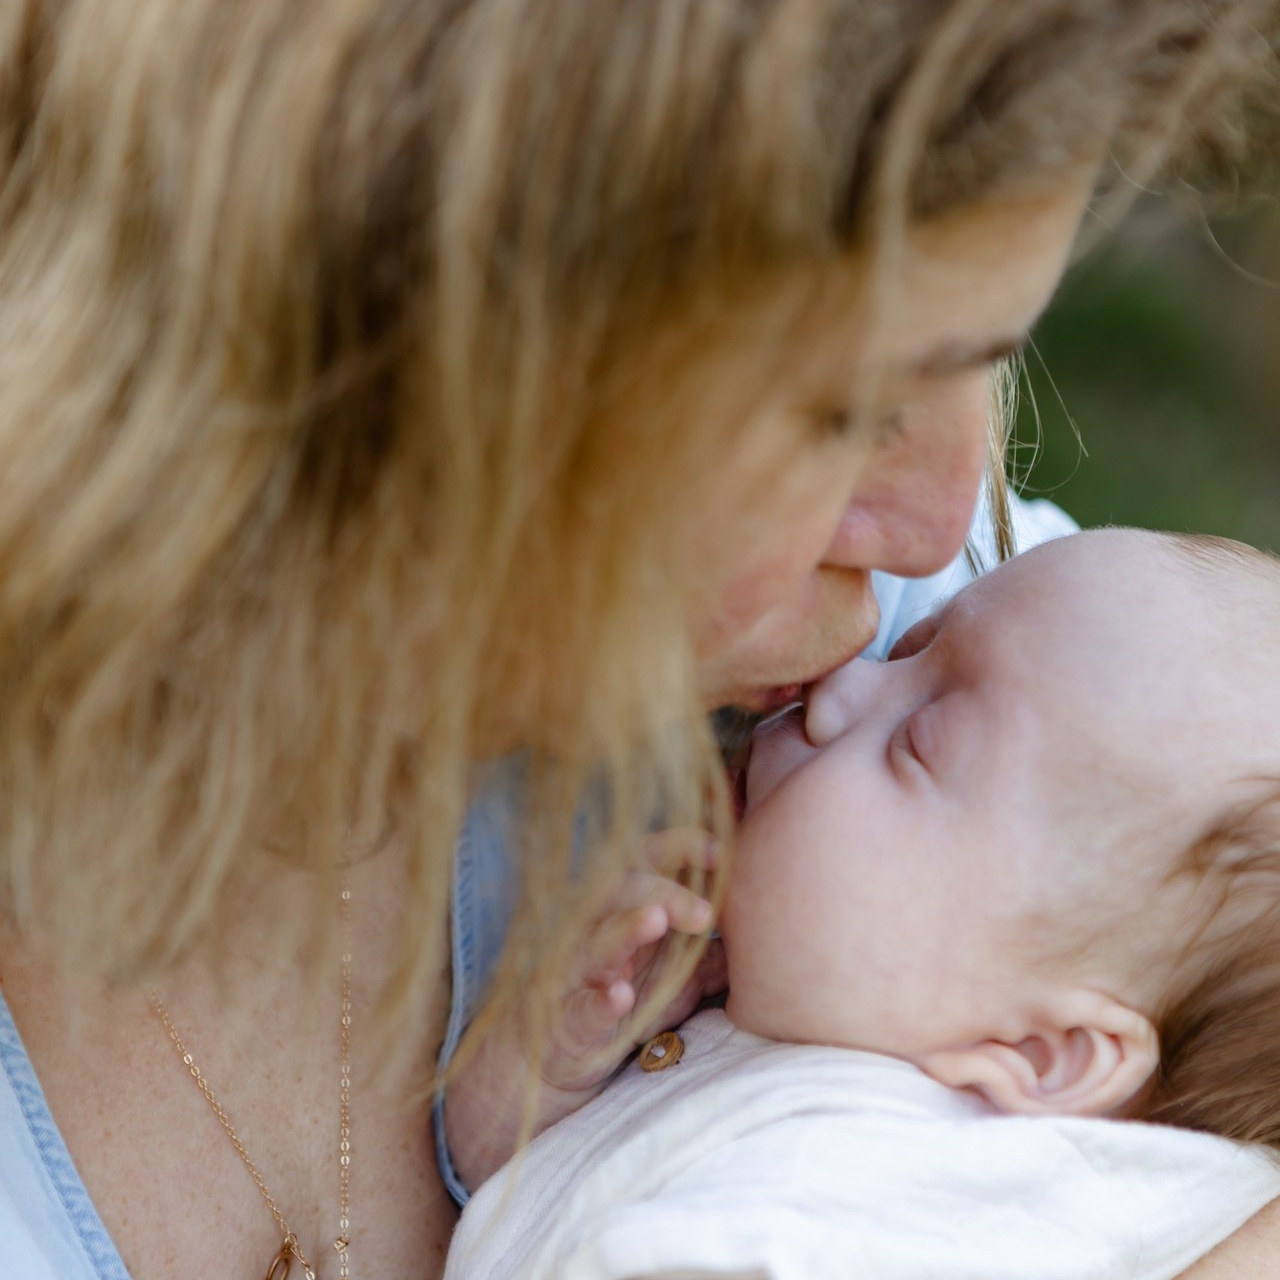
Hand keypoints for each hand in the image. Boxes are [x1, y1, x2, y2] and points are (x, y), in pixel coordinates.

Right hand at [443, 829, 725, 1191]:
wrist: (551, 1056)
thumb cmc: (622, 1000)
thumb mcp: (675, 974)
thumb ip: (713, 950)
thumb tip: (770, 933)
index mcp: (624, 907)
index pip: (649, 858)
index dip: (683, 846)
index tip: (722, 851)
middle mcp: (597, 928)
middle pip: (624, 888)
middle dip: (665, 891)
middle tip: (706, 914)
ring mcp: (579, 973)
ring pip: (598, 939)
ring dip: (627, 928)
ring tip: (656, 920)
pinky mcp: (569, 1019)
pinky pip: (581, 1005)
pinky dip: (600, 999)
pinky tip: (620, 996)